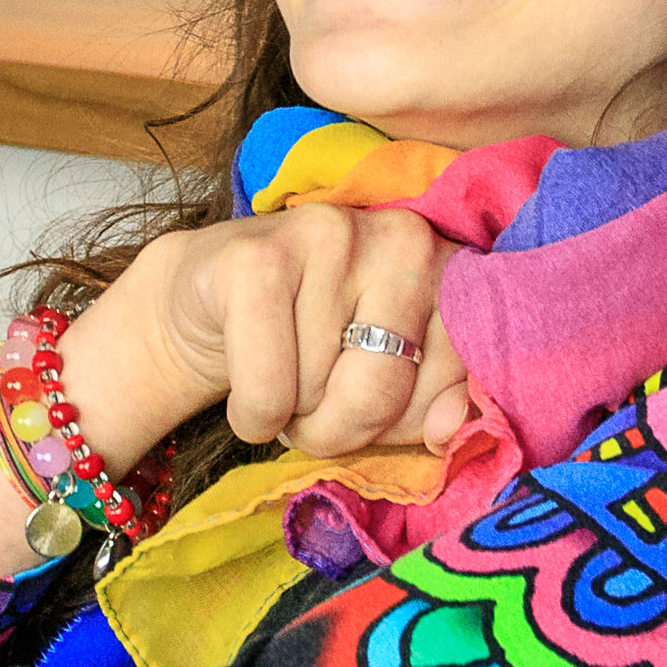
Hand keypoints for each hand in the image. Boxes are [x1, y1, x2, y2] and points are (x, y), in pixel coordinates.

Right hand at [72, 207, 480, 465]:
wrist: (209, 302)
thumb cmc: (318, 348)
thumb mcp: (397, 381)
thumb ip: (443, 403)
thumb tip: (450, 430)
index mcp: (453, 268)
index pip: (457, 386)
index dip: (409, 423)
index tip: (380, 401)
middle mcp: (405, 238)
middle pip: (382, 394)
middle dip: (341, 430)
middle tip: (319, 409)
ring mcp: (331, 236)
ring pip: (318, 396)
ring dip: (293, 418)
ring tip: (284, 378)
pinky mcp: (257, 257)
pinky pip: (267, 390)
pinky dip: (254, 418)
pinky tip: (250, 393)